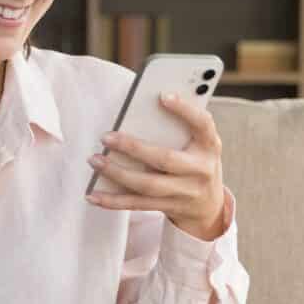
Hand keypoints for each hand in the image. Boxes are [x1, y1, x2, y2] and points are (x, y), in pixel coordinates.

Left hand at [86, 93, 228, 240]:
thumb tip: (142, 111)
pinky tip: (93, 195)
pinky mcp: (168, 207)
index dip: (185, 110)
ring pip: (147, 185)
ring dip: (117, 173)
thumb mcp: (200, 143)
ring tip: (95, 160)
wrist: (209, 206)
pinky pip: (137, 205)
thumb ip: (180, 127)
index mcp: (209, 146)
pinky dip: (113, 201)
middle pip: (165, 159)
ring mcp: (185, 193)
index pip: (202, 123)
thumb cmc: (197, 162)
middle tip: (106, 137)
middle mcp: (200, 170)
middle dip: (133, 148)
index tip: (163, 96)